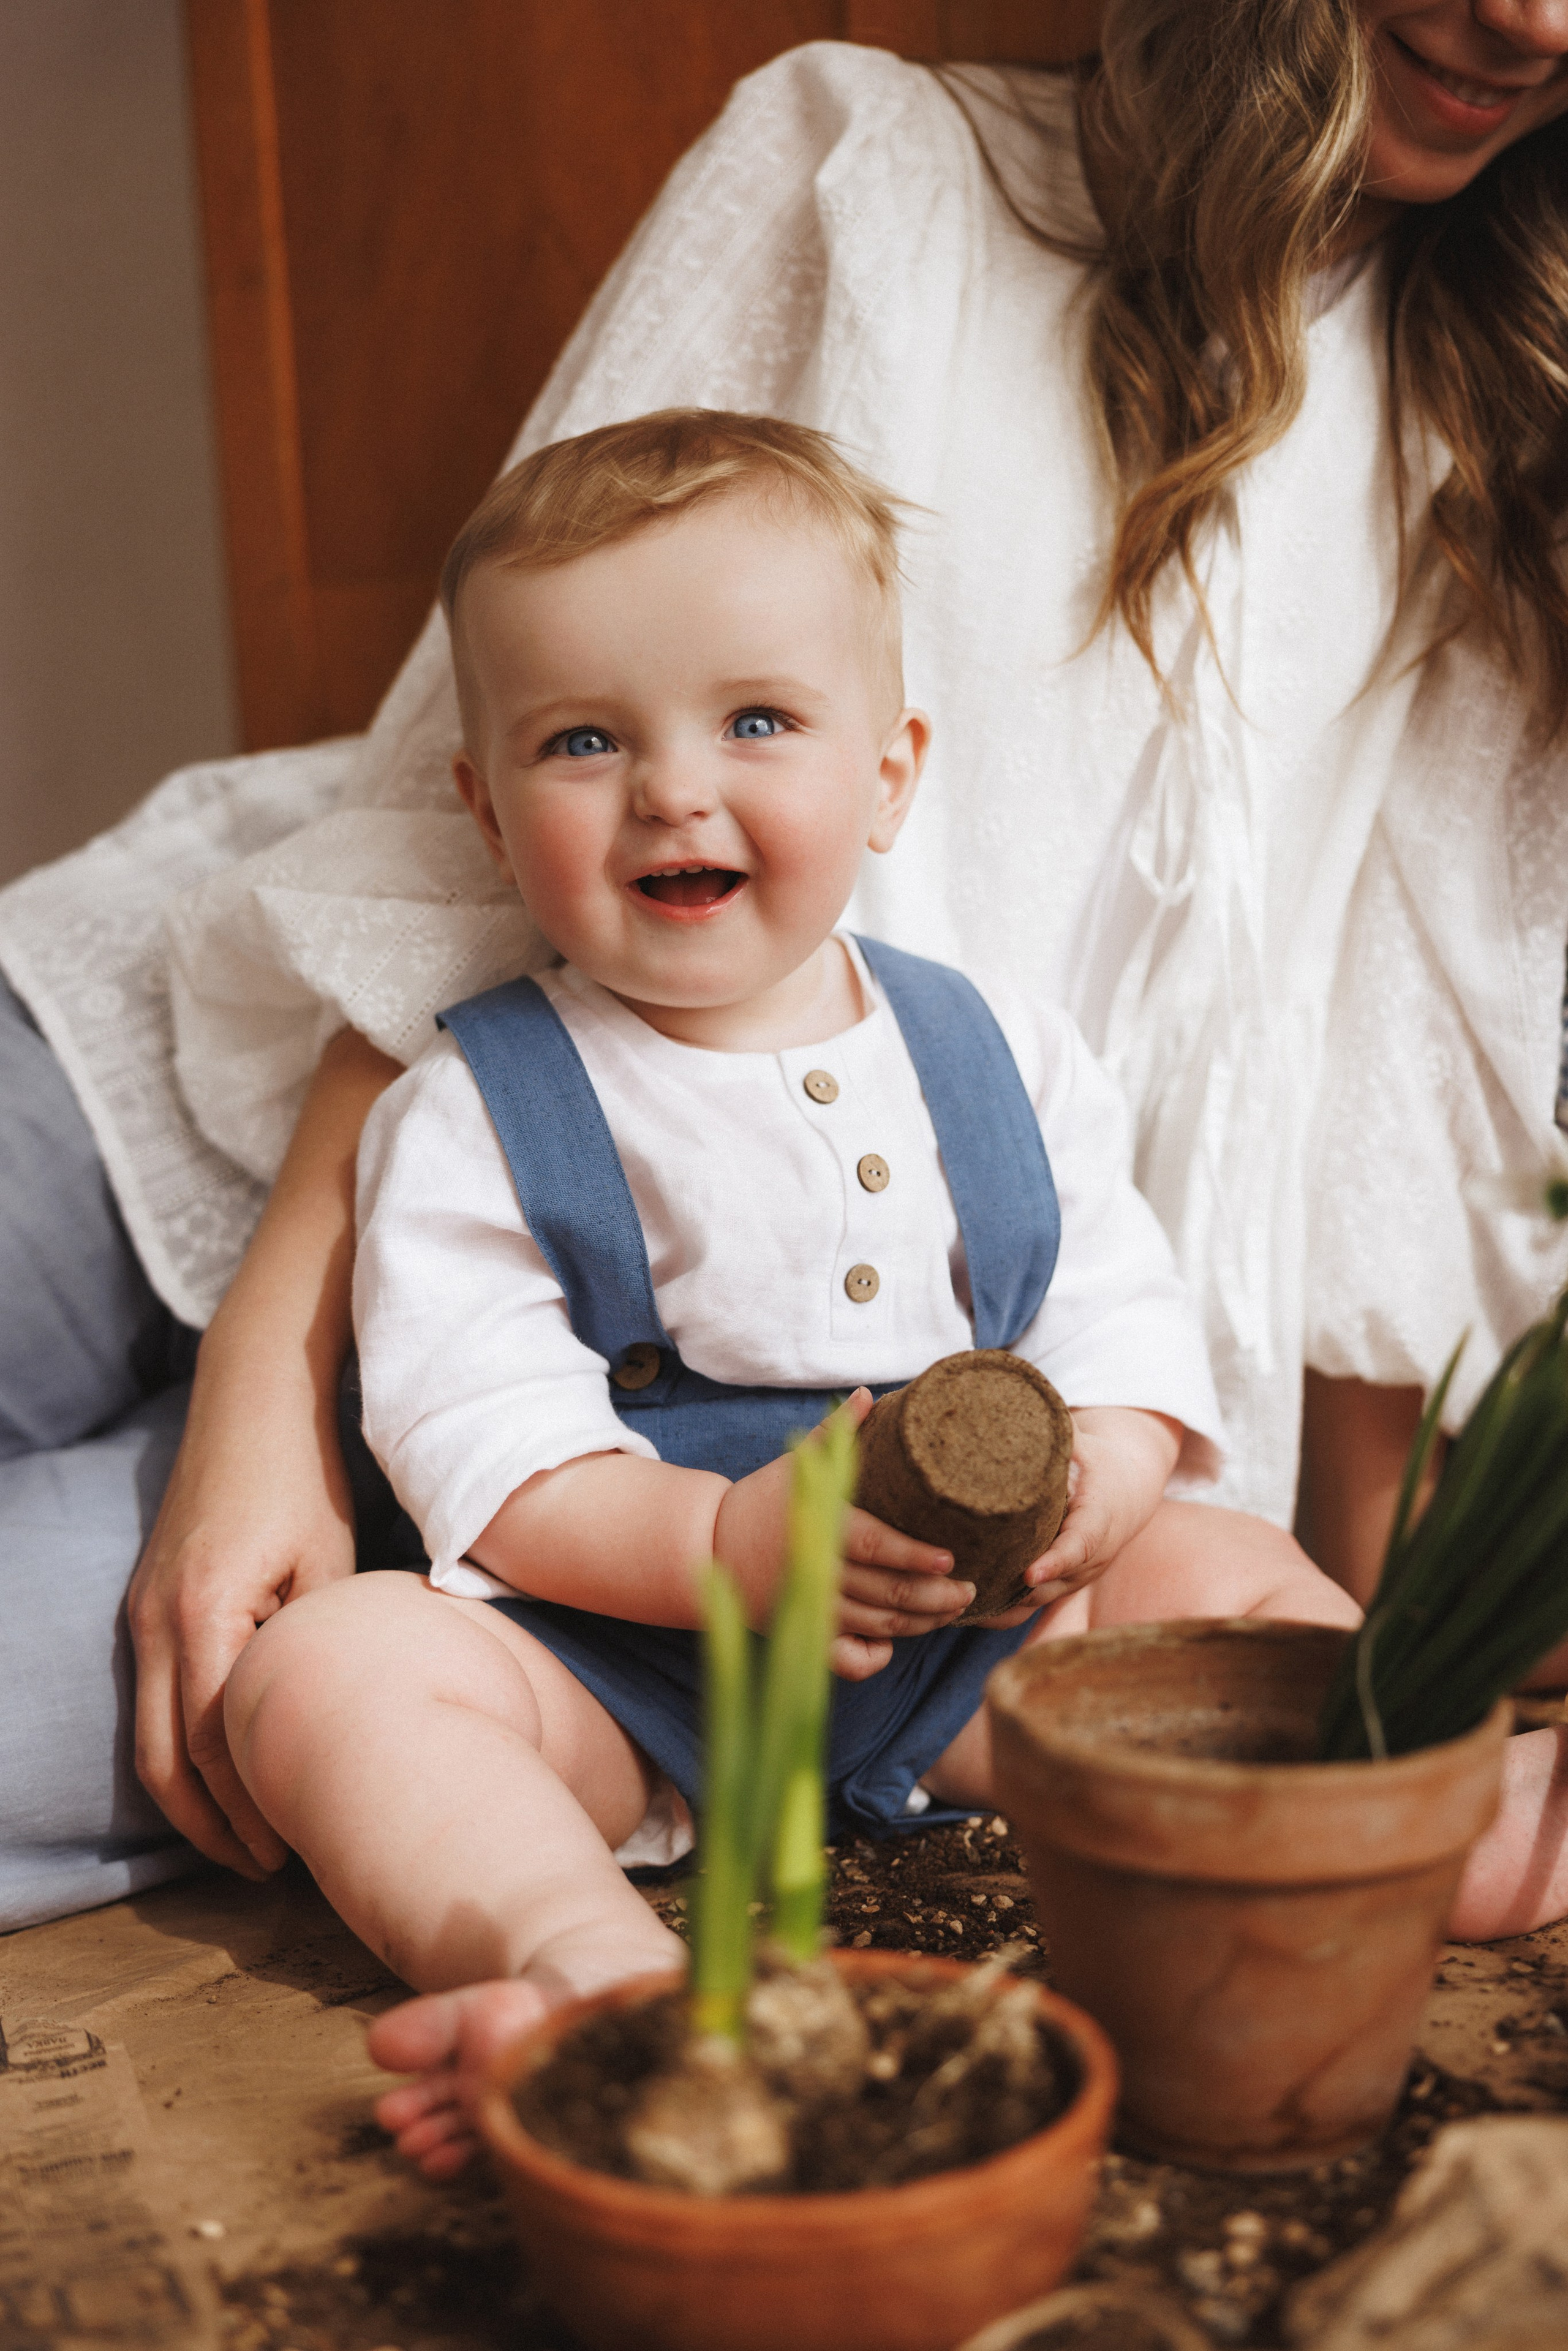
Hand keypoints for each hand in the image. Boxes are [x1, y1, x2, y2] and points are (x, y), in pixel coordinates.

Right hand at [128, 1327, 358, 1875]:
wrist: (251, 1401)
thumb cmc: (301, 1475)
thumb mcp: (327, 1559)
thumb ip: (319, 1642)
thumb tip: (338, 1720)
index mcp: (203, 1613)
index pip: (215, 1741)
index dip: (251, 1806)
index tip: (293, 1851)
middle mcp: (156, 1622)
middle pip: (165, 1759)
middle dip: (212, 1826)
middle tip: (267, 1871)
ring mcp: (142, 1615)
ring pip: (148, 1737)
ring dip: (190, 1799)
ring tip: (246, 1843)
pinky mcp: (148, 1606)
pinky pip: (152, 1699)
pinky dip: (180, 1751)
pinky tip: (225, 1774)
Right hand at [713, 1390, 971, 1682]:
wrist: (709, 1546)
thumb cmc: (762, 1499)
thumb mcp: (796, 1462)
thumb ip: (837, 1432)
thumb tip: (869, 1395)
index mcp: (820, 1526)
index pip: (877, 1546)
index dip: (915, 1556)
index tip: (950, 1559)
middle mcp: (818, 1572)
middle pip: (887, 1593)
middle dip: (935, 1597)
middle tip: (969, 1591)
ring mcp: (810, 1607)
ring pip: (876, 1626)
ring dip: (919, 1623)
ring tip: (951, 1610)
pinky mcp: (802, 1631)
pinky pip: (844, 1659)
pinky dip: (873, 1658)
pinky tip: (895, 1645)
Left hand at [964, 1406, 1182, 1627]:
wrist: (1126, 1489)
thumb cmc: (1096, 1461)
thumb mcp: (1080, 1442)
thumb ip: (1051, 1433)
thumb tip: (1003, 1402)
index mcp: (1099, 1519)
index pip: (1080, 1546)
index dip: (1055, 1562)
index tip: (1029, 1573)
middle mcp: (1089, 1559)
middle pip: (1049, 1585)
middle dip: (1010, 1594)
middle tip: (964, 1593)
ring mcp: (1073, 1579)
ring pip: (1033, 1604)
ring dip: (996, 1609)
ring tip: (948, 1608)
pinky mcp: (1055, 1587)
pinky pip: (1025, 1609)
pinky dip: (995, 1614)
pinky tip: (953, 1611)